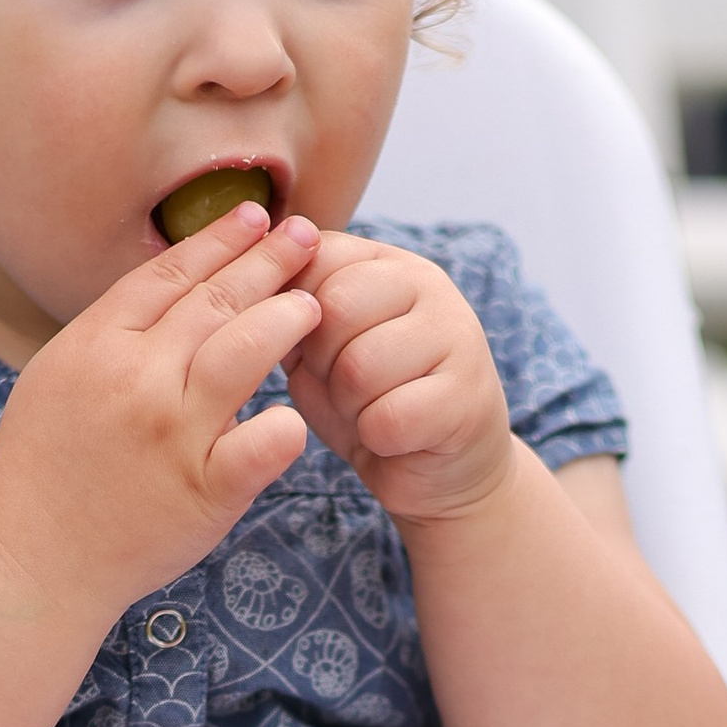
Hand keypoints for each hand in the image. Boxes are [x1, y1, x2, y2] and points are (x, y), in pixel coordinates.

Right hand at [0, 203, 318, 620]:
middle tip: (307, 239)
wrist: (29, 563)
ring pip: (243, 353)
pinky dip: (283, 427)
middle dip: (267, 262)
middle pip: (214, 301)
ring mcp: (171, 435)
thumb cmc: (44, 470)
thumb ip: (114, 334)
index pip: (169, 274)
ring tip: (313, 307)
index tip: (257, 216)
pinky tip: (298, 415)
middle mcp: (135, 380)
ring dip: (285, 320)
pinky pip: (259, 447)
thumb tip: (177, 287)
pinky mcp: (202, 492)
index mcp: (94, 345)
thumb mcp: (58, 378)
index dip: (219, 240)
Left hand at [283, 235, 514, 527]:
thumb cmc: (370, 400)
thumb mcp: (319, 350)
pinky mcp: (468, 398)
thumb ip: (292, 314)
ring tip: (371, 409)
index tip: (316, 348)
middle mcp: (428, 285)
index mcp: (386, 263)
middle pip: (335, 309)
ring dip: (350, 405)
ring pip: (360, 367)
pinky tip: (396, 437)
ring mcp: (458, 336)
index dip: (294, 315)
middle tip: (345, 387)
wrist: (435, 467)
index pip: (316, 258)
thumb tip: (259, 287)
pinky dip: (377, 438)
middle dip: (321, 363)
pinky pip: (389, 418)